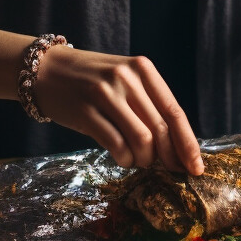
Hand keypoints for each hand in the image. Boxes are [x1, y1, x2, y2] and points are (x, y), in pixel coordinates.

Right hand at [31, 46, 204, 174]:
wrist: (45, 69)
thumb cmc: (90, 79)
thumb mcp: (123, 78)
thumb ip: (147, 103)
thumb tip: (176, 145)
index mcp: (142, 68)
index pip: (174, 111)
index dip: (188, 143)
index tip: (196, 167)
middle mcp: (126, 78)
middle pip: (160, 129)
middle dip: (170, 157)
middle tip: (170, 171)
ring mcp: (104, 93)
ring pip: (141, 140)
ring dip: (145, 160)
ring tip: (139, 160)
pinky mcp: (85, 112)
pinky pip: (116, 145)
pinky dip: (125, 159)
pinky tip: (122, 158)